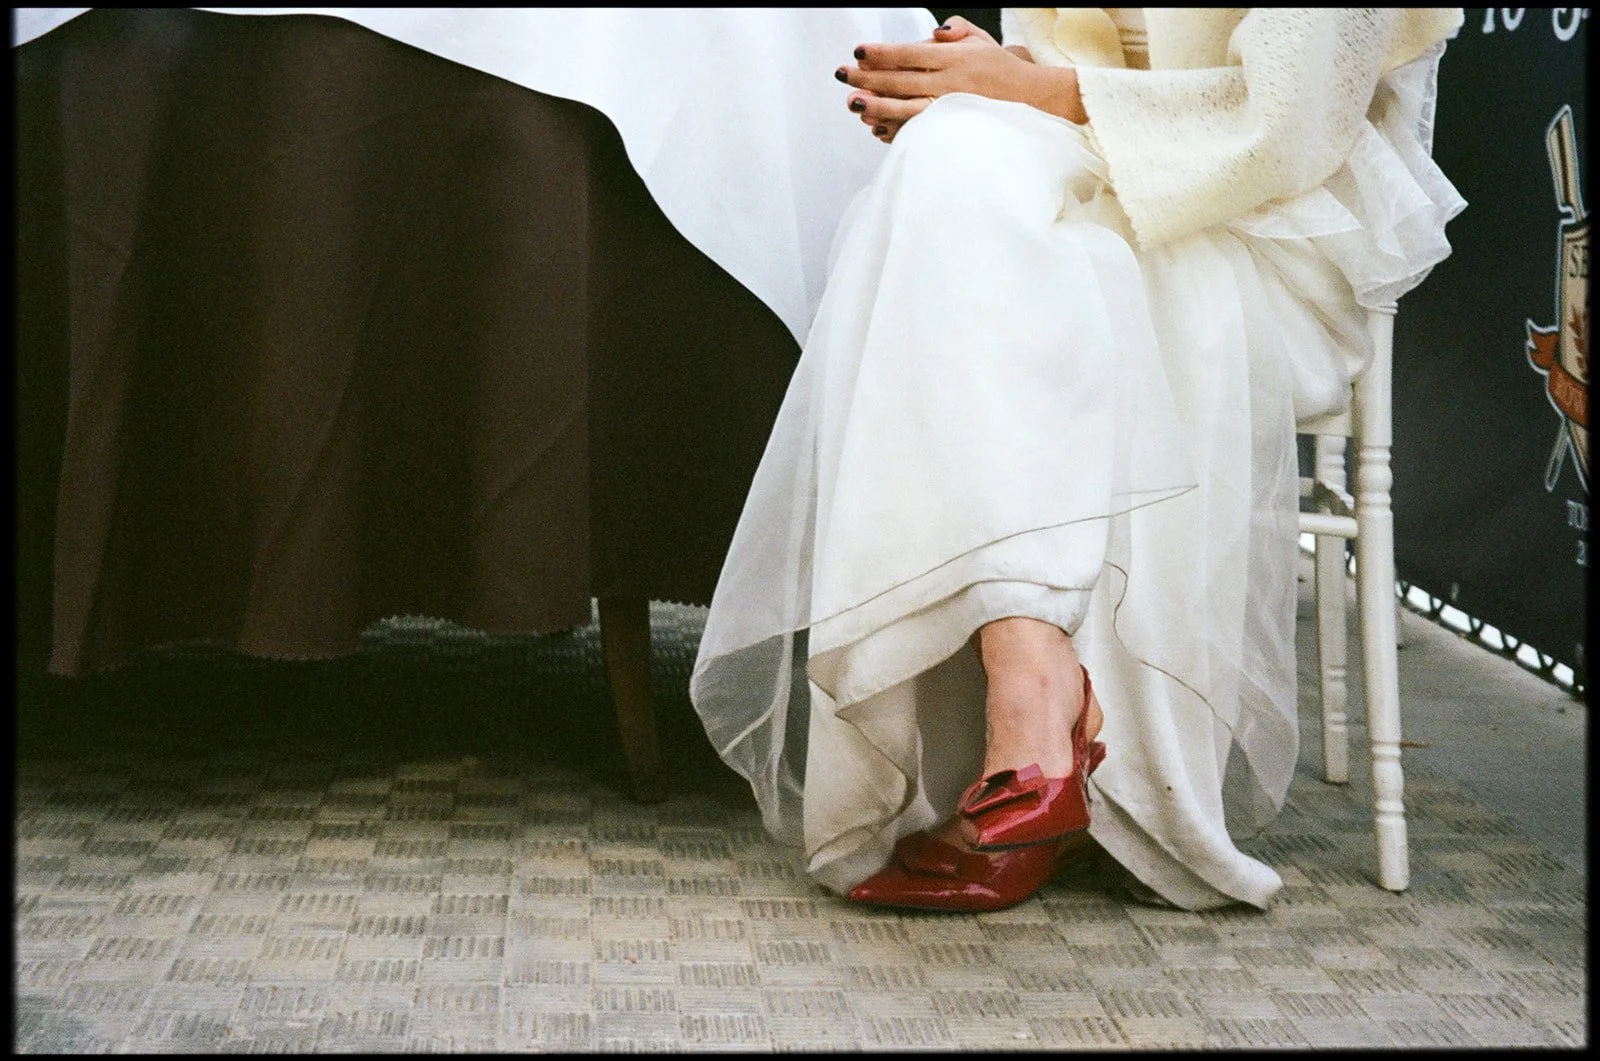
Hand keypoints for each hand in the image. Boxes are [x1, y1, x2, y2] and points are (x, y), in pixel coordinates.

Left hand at [839, 16, 1081, 144]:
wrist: (1030, 101)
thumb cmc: (998, 69)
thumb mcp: (981, 40)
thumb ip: (956, 31)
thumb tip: (935, 32)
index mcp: (953, 58)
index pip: (910, 53)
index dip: (882, 53)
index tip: (858, 51)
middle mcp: (949, 83)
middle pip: (901, 80)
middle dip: (868, 78)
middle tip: (841, 75)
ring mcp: (950, 110)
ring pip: (907, 108)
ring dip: (877, 106)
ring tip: (853, 103)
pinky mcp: (951, 130)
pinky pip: (919, 131)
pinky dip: (896, 129)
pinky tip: (875, 127)